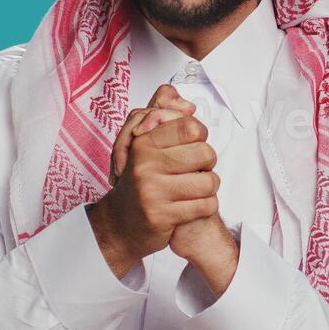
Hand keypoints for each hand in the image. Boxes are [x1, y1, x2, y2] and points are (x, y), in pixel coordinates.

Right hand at [86, 83, 219, 277]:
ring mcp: (152, 191)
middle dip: (206, 164)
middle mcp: (145, 165)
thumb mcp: (142, 142)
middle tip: (192, 171)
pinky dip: (205, 206)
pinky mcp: (162, 216)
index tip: (191, 145)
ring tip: (192, 189)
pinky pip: (206, 205)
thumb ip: (162, 115)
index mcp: (143, 142)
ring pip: (209, 182)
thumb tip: (187, 106)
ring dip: (207, 188)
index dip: (199, 137)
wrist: (119, 224)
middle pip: (206, 154)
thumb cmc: (137, 181)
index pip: (191, 127)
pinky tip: (190, 206)